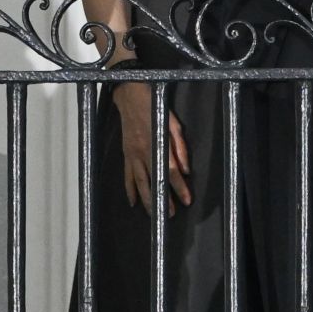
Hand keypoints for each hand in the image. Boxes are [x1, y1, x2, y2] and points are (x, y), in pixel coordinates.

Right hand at [113, 80, 190, 213]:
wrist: (130, 97)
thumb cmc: (155, 107)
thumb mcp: (174, 123)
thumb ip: (181, 147)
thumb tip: (186, 170)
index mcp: (158, 144)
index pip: (171, 171)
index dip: (180, 187)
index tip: (187, 200)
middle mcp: (144, 152)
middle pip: (154, 181)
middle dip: (163, 199)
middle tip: (170, 214)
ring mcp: (132, 155)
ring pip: (139, 183)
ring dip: (147, 200)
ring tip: (154, 213)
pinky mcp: (125, 154)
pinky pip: (127, 176)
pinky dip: (129, 190)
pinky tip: (134, 202)